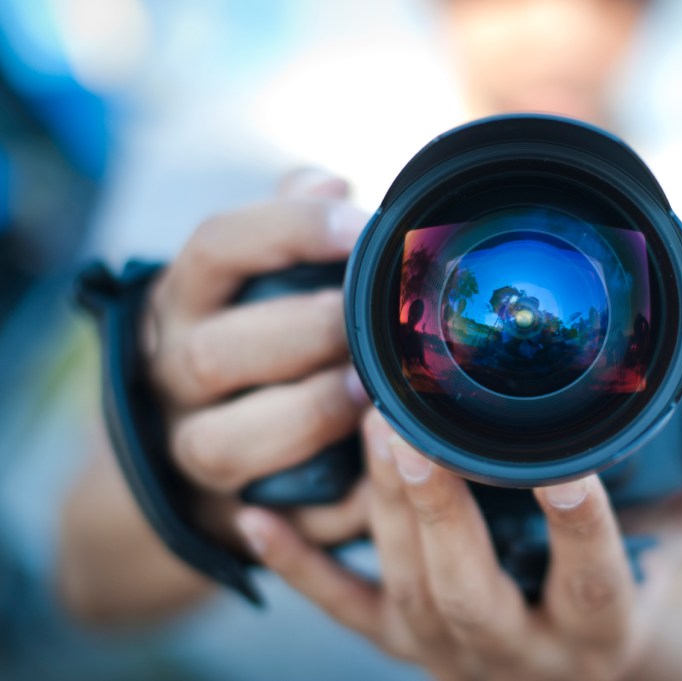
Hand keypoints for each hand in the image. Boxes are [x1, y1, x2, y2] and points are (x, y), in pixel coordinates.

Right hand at [144, 168, 371, 550]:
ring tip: (370, 397)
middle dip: (305, 336)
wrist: (178, 450)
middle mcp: (170, 375)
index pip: (216, 248)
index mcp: (183, 302)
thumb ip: (286, 230)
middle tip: (370, 329)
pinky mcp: (223, 519)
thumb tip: (331, 183)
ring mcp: (188, 452)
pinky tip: (380, 475)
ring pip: (224, 445)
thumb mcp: (247, 281)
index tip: (362, 225)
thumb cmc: (245, 339)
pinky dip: (330, 502)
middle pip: (214, 354)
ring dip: (307, 417)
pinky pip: (276, 520)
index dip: (290, 230)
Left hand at [234, 398, 681, 680]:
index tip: (564, 465)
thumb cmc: (633, 576)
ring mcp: (449, 649)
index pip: (595, 580)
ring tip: (368, 422)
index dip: (580, 527)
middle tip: (414, 427)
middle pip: (472, 588)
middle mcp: (521, 650)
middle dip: (440, 510)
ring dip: (381, 510)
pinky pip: (342, 608)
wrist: (568, 659)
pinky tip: (259, 517)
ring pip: (405, 585)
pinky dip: (300, 566)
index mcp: (601, 625)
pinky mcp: (399, 641)